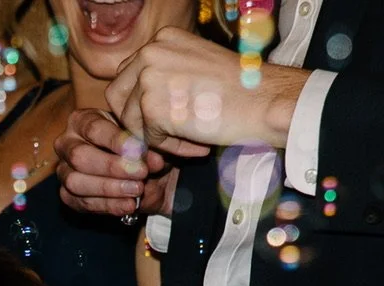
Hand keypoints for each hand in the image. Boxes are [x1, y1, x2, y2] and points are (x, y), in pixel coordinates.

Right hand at [56, 107, 179, 216]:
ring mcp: (64, 172)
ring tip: (137, 190)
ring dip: (109, 188)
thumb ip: (147, 147)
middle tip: (140, 173)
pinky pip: (82, 203)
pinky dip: (109, 206)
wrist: (140, 171)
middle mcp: (66, 144)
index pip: (94, 129)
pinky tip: (129, 205)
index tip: (138, 151)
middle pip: (79, 157)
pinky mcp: (68, 196)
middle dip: (111, 167)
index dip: (116, 141)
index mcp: (81, 121)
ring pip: (76, 182)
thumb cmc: (137, 146)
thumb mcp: (144, 140)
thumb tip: (155, 162)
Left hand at [107, 26, 304, 151]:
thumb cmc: (240, 89)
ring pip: (130, 121)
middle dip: (138, 121)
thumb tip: (135, 104)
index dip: (142, 104)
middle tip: (168, 134)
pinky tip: (198, 143)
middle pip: (117, 97)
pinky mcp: (152, 106)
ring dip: (157, 137)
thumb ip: (165, 76)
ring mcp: (149, 78)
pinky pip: (148, 140)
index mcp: (162, 40)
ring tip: (192, 138)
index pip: (128, 76)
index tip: (169, 117)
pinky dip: (171, 148)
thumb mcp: (196, 67)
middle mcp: (150, 52)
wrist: (266, 100)